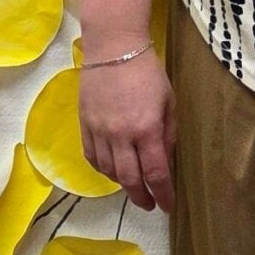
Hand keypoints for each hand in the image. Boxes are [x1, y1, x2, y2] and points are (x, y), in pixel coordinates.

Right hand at [80, 52, 176, 211]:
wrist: (113, 48)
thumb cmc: (148, 72)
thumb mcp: (169, 102)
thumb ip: (168, 134)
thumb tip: (165, 161)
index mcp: (147, 129)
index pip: (156, 174)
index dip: (163, 195)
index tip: (167, 206)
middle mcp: (122, 135)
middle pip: (130, 180)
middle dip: (142, 197)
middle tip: (149, 204)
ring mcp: (100, 131)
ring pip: (109, 172)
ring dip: (122, 184)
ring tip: (133, 186)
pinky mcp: (85, 125)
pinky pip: (92, 157)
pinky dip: (102, 169)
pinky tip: (111, 170)